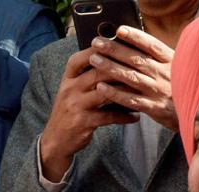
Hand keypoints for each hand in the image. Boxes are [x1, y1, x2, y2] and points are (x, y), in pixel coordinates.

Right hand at [39, 46, 139, 181]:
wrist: (56, 139)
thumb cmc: (70, 111)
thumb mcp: (72, 91)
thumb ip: (86, 77)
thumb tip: (111, 61)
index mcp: (67, 79)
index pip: (80, 59)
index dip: (98, 50)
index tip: (118, 45)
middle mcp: (70, 89)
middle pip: (96, 72)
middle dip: (119, 68)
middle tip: (139, 67)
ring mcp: (76, 106)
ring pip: (105, 93)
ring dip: (125, 91)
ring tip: (142, 90)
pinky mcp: (83, 122)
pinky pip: (109, 116)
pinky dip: (124, 116)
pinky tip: (136, 116)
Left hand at [89, 26, 177, 131]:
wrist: (196, 114)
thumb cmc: (180, 88)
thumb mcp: (176, 68)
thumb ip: (158, 58)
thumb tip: (135, 45)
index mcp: (171, 61)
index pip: (151, 45)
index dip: (135, 37)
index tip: (119, 30)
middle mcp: (165, 74)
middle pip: (136, 59)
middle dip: (114, 49)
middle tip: (97, 43)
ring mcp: (158, 91)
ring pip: (131, 77)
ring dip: (111, 68)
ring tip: (94, 60)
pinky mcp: (154, 108)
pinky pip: (131, 100)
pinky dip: (115, 93)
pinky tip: (101, 87)